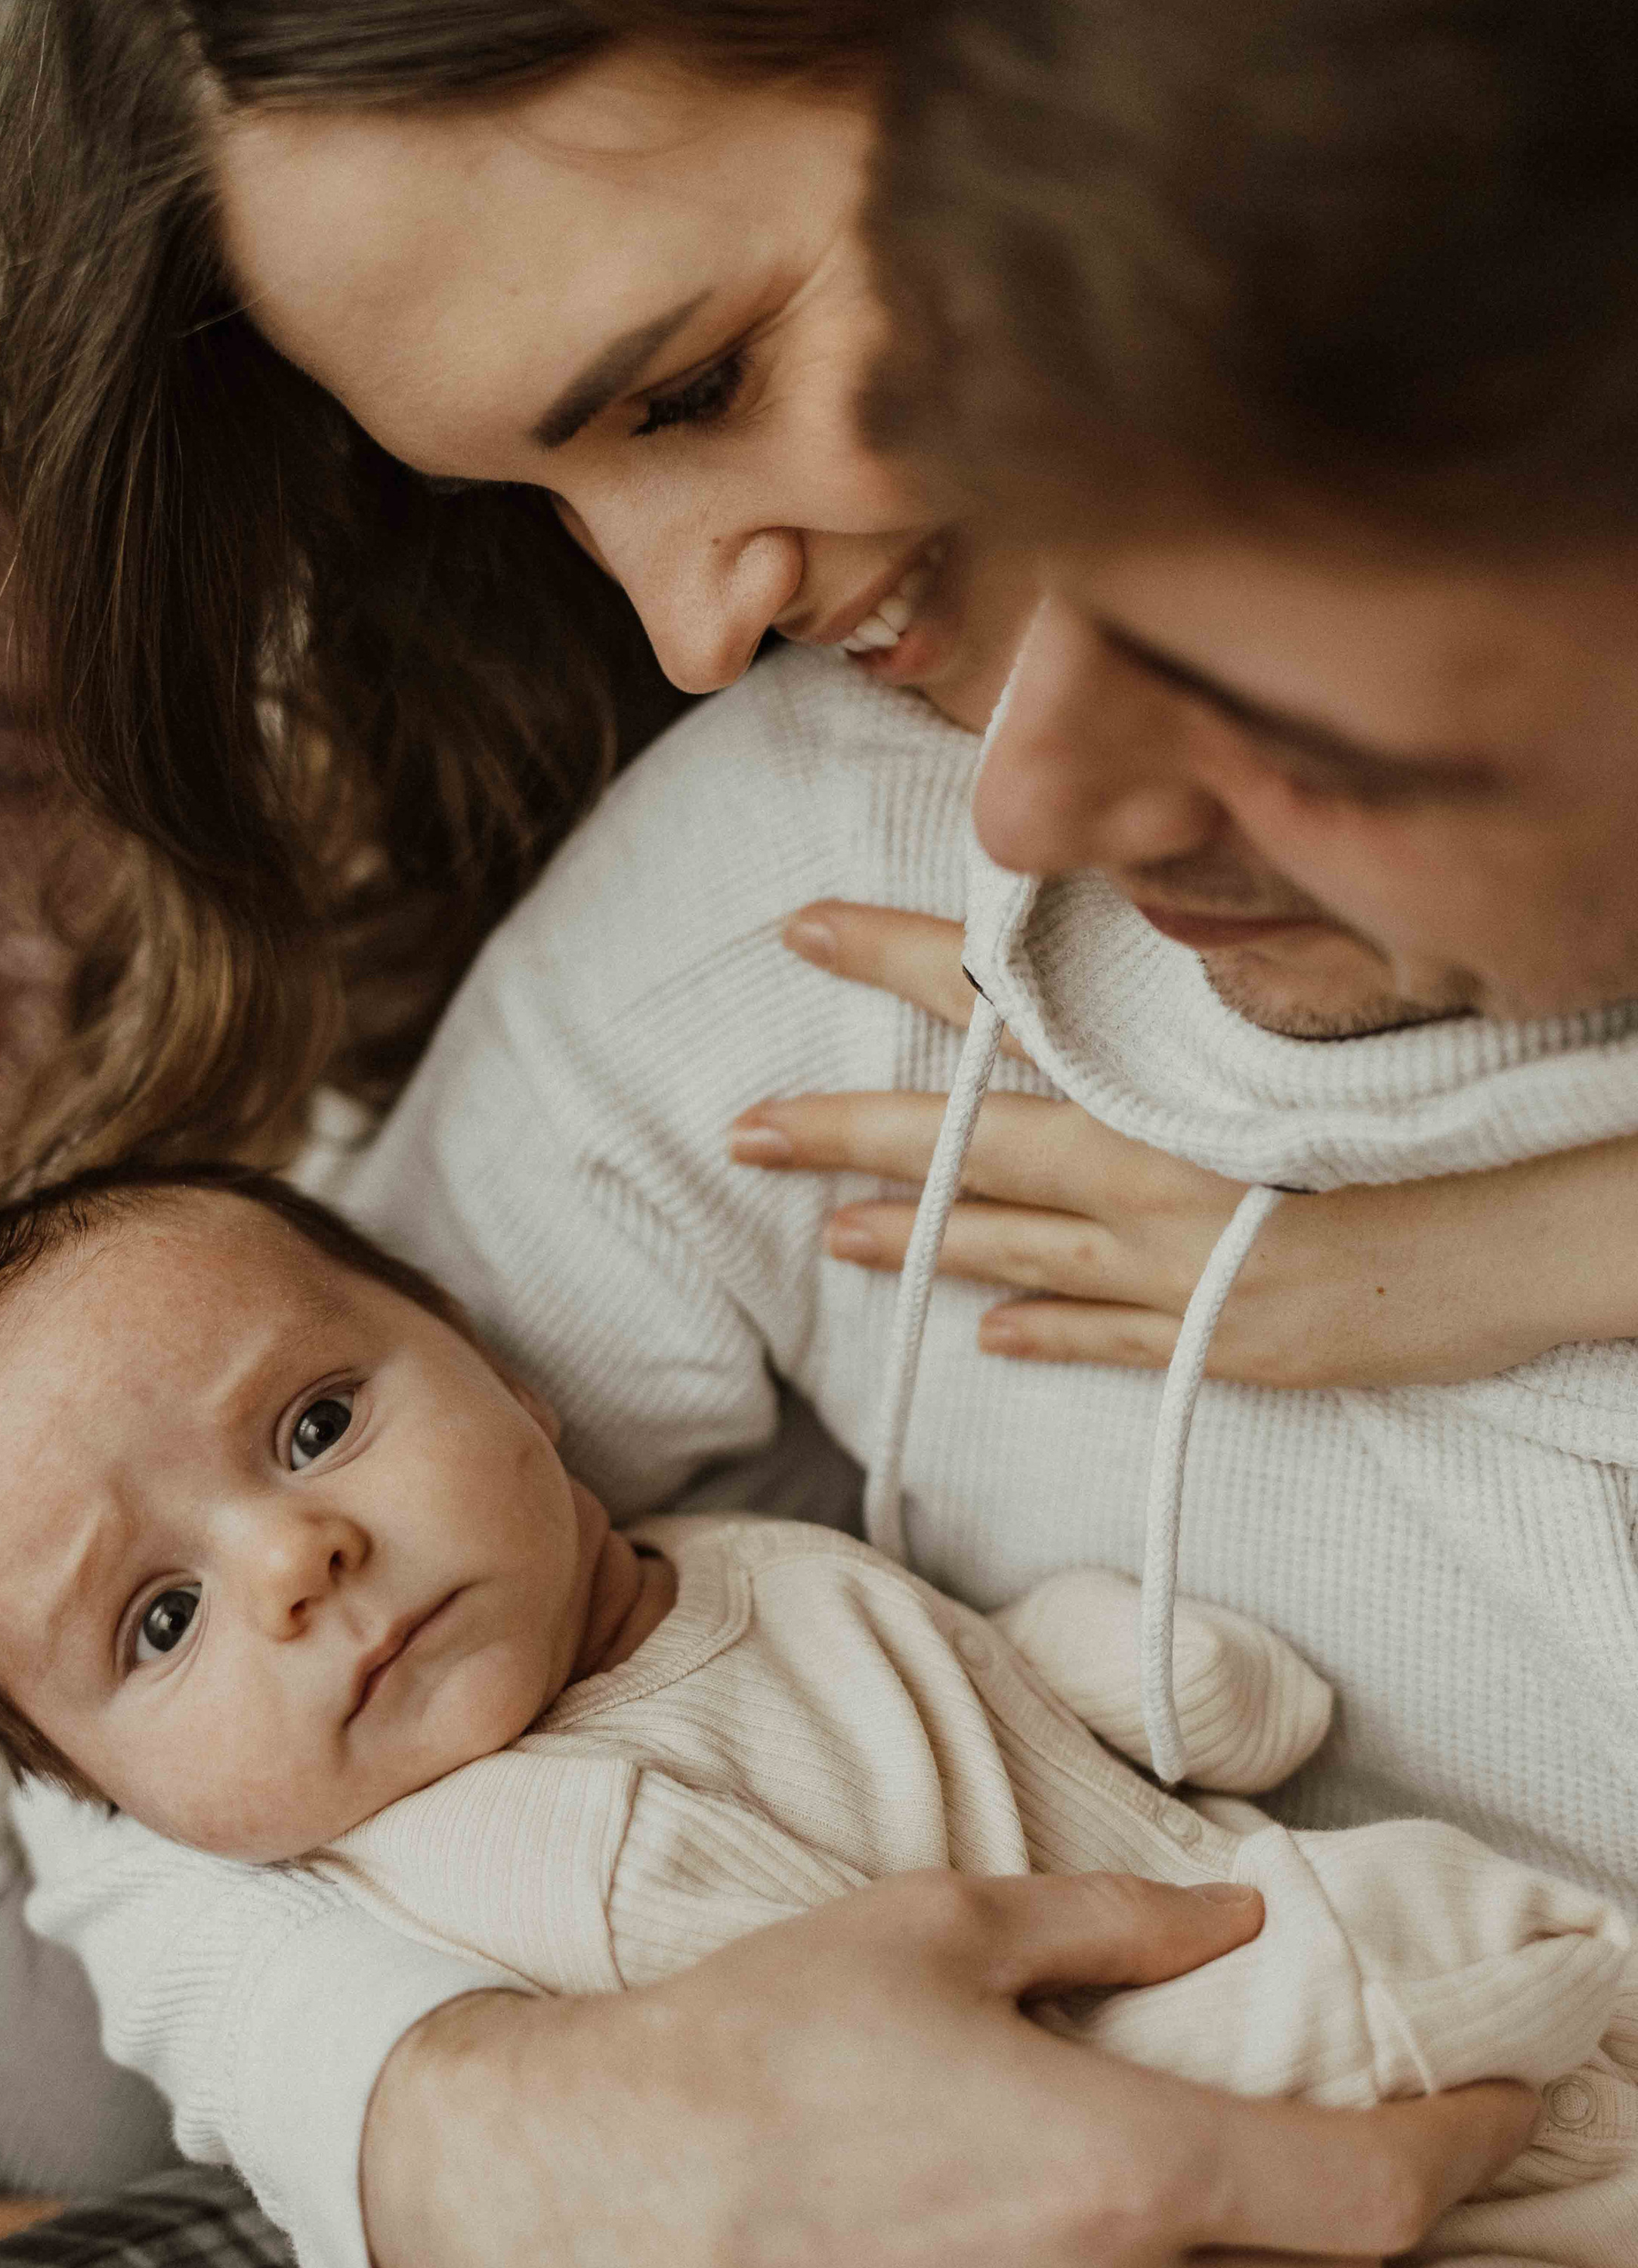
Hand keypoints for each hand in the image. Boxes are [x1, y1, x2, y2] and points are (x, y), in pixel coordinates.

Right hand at [363, 1870, 1533, 2267]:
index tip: (1491, 2107)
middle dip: (1366, 2243)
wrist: (582, 2206)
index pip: (1379, 2189)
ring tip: (1197, 2252)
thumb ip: (1110, 1921)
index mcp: (1122, 2169)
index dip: (1463, 2142)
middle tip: (1326, 2170)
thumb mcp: (932, 1925)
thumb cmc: (749, 2047)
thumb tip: (1233, 1919)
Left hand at [732, 902, 1633, 1386]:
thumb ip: (1184, 1022)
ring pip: (1013, 1247)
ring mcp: (1175, 1262)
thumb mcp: (1289, 1039)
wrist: (1523, 1230)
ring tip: (833, 1238)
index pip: (1000, 993)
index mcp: (1162, 1072)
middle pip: (969, 1136)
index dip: (896, 954)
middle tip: (743, 1130)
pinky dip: (1049, 1330)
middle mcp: (1148, 1164)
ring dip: (918, 1241)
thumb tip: (1105, 992)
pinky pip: (1109, 1336)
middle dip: (848, 1130)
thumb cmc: (1425, 1112)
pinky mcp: (1218, 1339)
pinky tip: (992, 1336)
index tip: (798, 928)